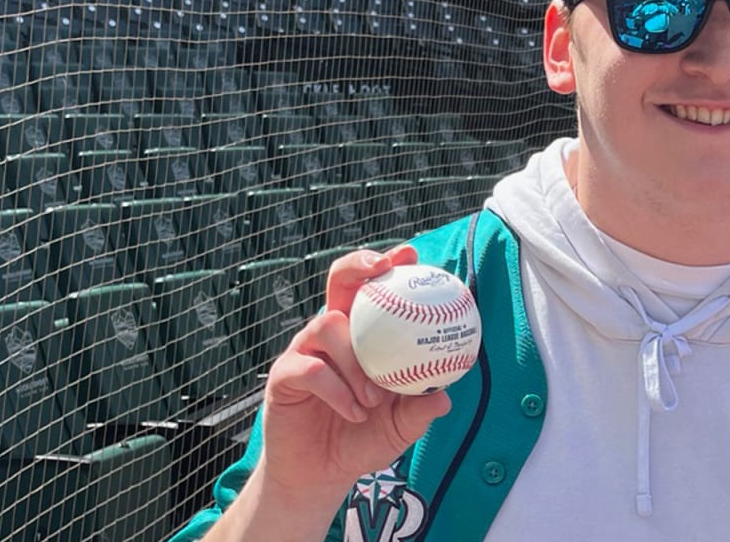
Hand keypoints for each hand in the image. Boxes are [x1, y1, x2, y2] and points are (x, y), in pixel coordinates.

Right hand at [258, 245, 452, 494]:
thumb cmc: (362, 440)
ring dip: (357, 360)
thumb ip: (419, 409)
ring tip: (375, 398)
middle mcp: (331, 333)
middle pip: (339, 281)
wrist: (320, 475)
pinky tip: (355, 411)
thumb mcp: (400, 427)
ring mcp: (305, 350)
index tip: (410, 254)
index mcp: (361, 334)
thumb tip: (445, 396)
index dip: (388, 264)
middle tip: (382, 270)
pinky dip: (338, 390)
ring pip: (329, 325)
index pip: (372, 289)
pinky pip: (311, 368)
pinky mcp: (284, 375)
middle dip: (359, 265)